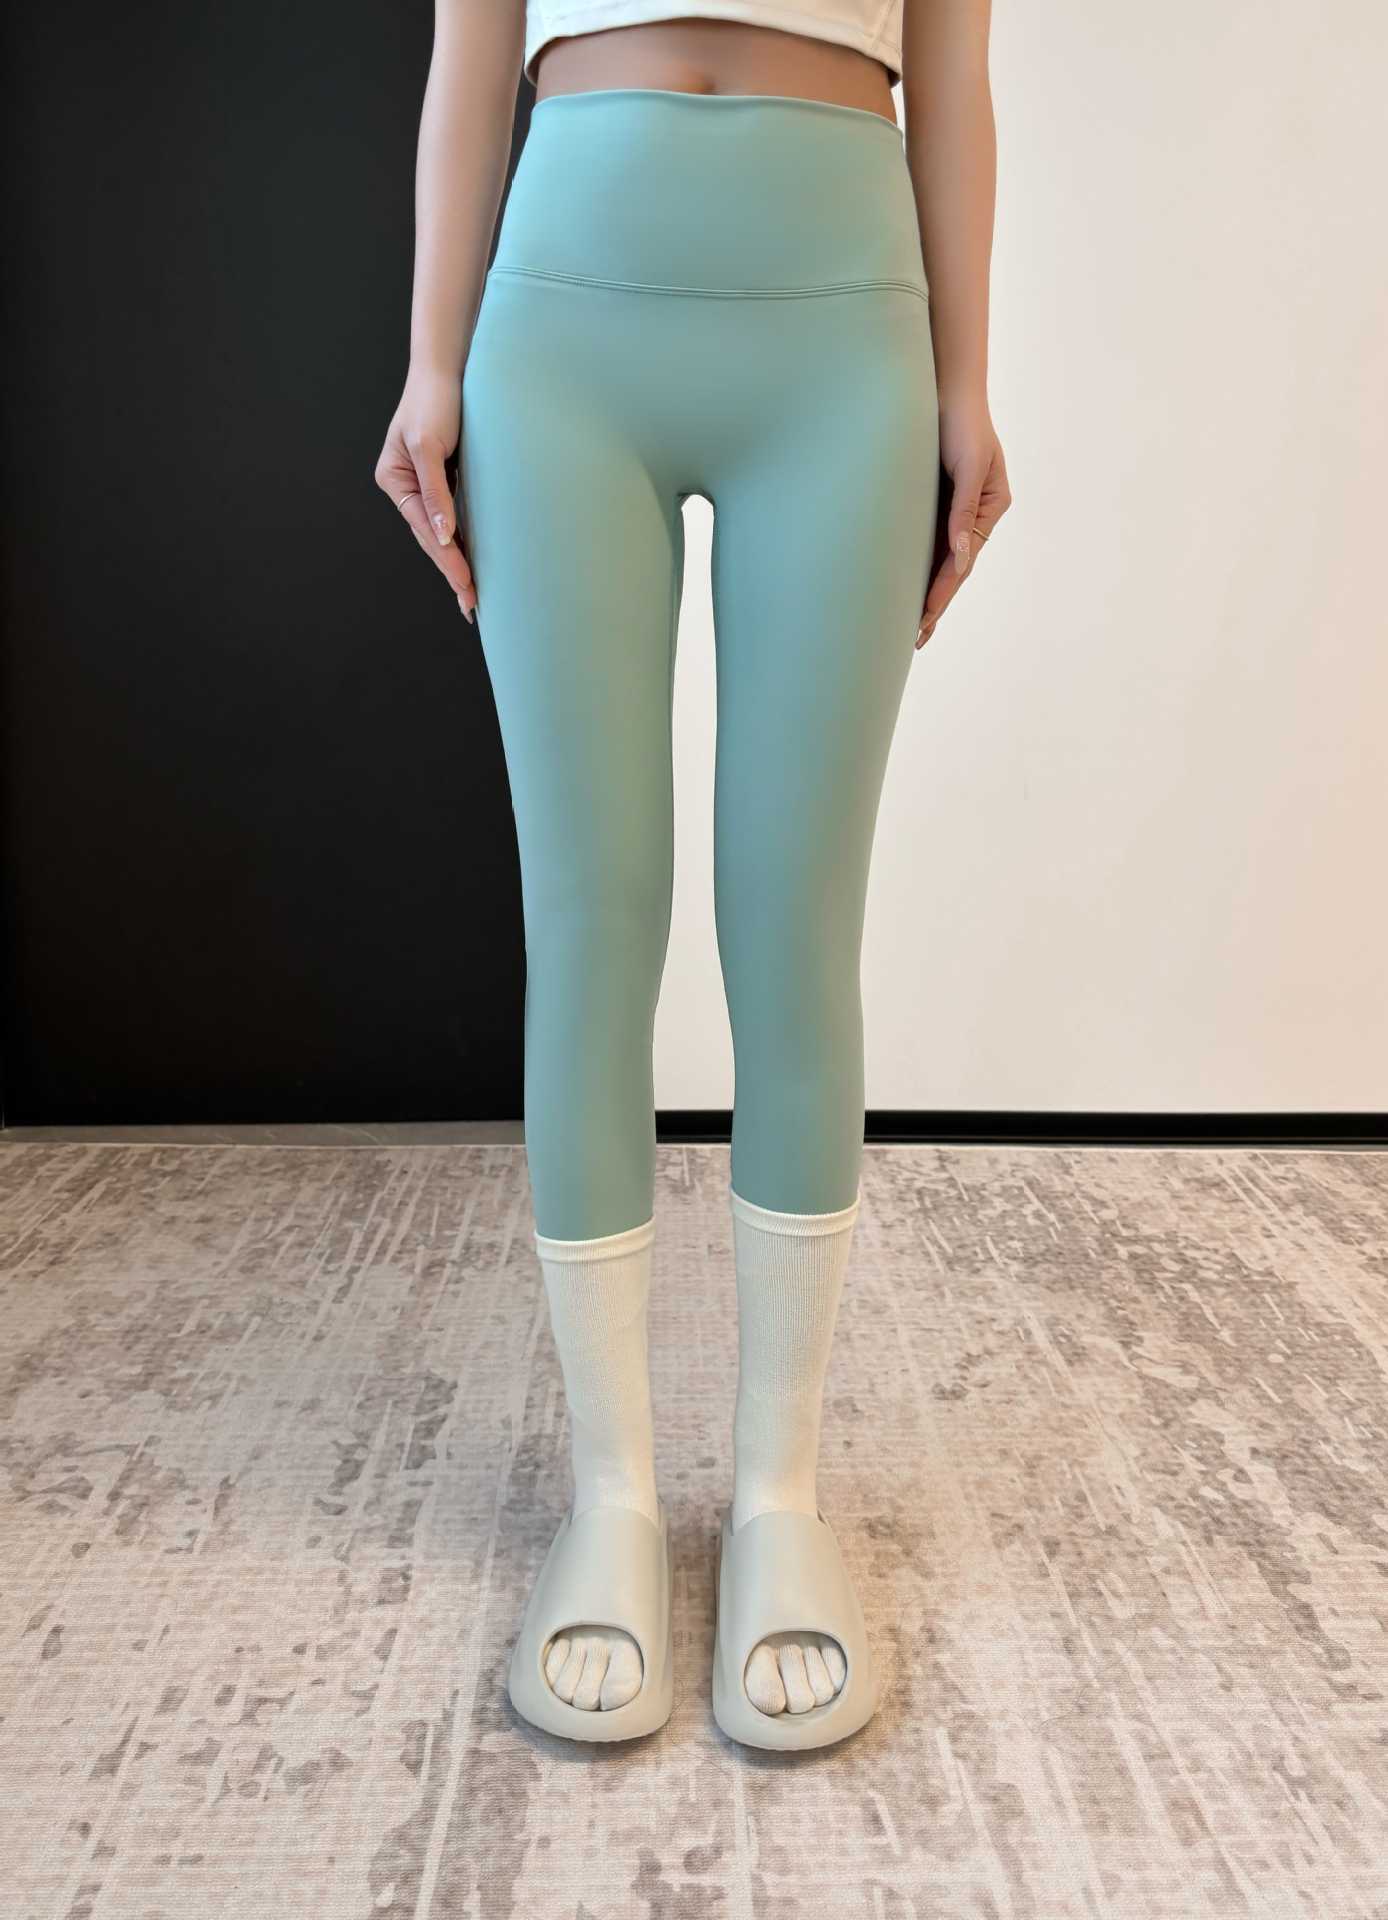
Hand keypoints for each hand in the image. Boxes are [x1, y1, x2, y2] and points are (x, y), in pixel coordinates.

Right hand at [374, 365, 476, 621]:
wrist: (447, 368)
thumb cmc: (435, 401)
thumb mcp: (429, 445)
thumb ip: (435, 492)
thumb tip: (444, 535)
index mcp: (394, 481)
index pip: (425, 530)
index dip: (448, 560)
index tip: (467, 585)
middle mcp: (405, 486)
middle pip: (432, 538)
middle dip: (453, 571)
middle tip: (473, 605)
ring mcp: (424, 485)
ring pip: (442, 532)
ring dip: (457, 562)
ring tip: (471, 595)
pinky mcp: (444, 479)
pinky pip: (454, 518)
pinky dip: (463, 541)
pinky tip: (472, 560)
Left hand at [917, 396, 1010, 648]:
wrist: (945, 390)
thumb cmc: (962, 423)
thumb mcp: (970, 466)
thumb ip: (964, 511)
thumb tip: (960, 558)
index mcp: (988, 509)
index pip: (963, 561)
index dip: (942, 590)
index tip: (924, 617)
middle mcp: (972, 516)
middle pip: (952, 570)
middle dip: (935, 604)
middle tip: (917, 639)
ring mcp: (952, 512)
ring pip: (939, 562)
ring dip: (926, 593)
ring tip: (913, 628)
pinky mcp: (933, 504)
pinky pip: (925, 543)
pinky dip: (916, 568)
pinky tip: (904, 588)